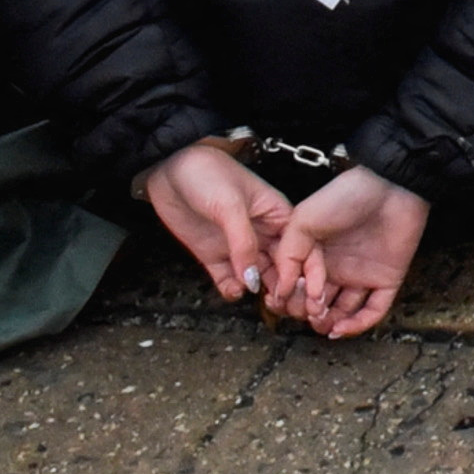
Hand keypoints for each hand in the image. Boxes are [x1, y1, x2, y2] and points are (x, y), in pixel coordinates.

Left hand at [133, 138, 293, 306]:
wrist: (169, 168)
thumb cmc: (208, 173)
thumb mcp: (230, 206)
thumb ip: (243, 243)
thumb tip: (252, 279)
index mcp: (276, 214)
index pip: (299, 245)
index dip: (304, 267)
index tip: (302, 288)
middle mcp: (261, 232)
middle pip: (281, 265)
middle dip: (284, 286)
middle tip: (282, 304)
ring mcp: (237, 245)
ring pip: (256, 276)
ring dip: (259, 290)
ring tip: (262, 303)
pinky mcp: (214, 255)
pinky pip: (227, 279)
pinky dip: (232, 289)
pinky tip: (233, 291)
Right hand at [263, 165, 432, 339]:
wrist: (390, 186)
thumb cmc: (346, 196)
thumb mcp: (303, 219)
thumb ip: (287, 254)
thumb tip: (281, 289)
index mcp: (315, 254)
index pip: (297, 287)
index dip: (287, 298)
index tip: (280, 301)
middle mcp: (337, 267)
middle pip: (317, 302)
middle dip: (305, 311)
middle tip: (303, 309)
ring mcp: (361, 275)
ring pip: (341, 311)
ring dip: (327, 322)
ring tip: (319, 320)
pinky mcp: (386, 279)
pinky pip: (372, 310)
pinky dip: (357, 325)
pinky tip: (340, 327)